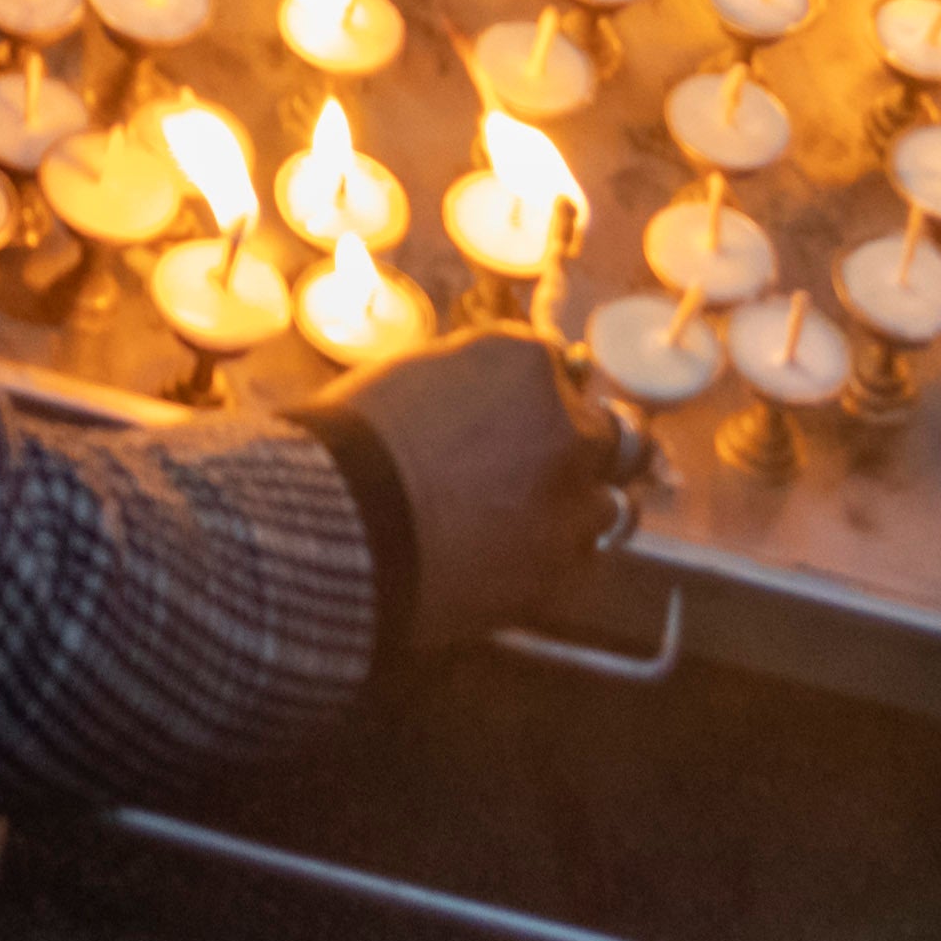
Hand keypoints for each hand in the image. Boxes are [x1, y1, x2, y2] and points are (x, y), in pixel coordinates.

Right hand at [324, 332, 623, 639]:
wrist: (334, 527)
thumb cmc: (353, 443)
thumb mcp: (413, 374)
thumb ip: (475, 374)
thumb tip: (498, 388)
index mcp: (526, 365)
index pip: (560, 371)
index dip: (535, 399)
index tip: (513, 419)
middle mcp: (566, 430)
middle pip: (606, 437)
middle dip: (576, 450)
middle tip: (535, 467)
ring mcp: (569, 506)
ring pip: (606, 507)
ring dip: (572, 509)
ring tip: (521, 523)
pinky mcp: (557, 576)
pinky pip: (577, 564)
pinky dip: (551, 561)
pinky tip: (506, 560)